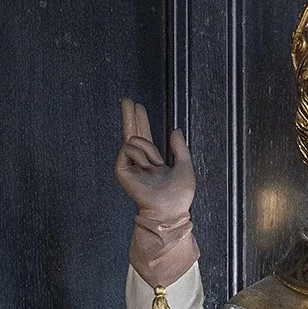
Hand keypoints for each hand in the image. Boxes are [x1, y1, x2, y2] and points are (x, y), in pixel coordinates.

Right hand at [116, 98, 195, 221]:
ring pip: (133, 140)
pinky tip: (145, 166)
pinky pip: (127, 148)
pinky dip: (139, 154)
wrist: (170, 209)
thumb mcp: (186, 167)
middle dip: (129, 116)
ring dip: (147, 148)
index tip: (138, 108)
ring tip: (152, 164)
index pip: (145, 138)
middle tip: (126, 99)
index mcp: (154, 163)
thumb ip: (180, 148)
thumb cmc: (179, 196)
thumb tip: (176, 130)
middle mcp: (141, 164)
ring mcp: (130, 167)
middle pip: (132, 134)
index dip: (142, 122)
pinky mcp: (122, 170)